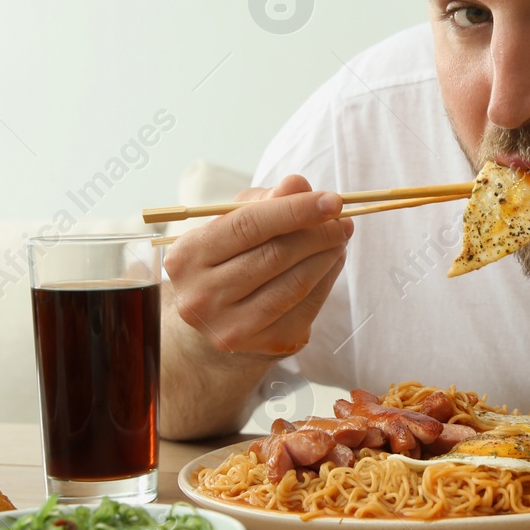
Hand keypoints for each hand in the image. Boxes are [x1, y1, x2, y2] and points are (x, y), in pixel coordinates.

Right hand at [163, 174, 351, 358]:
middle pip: (275, 255)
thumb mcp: (236, 221)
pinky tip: (332, 261)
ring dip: (327, 256)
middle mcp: (202, 297)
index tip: (332, 200)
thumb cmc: (228, 256)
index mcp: (187, 257)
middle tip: (342, 220)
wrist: (217, 315)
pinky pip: (307, 306)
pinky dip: (327, 279)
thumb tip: (297, 185)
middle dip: (318, 233)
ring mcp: (232, 327)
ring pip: (295, 284)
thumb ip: (266, 201)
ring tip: (339, 237)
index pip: (248, 225)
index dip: (295, 210)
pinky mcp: (264, 344)